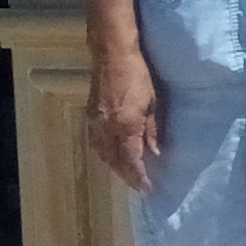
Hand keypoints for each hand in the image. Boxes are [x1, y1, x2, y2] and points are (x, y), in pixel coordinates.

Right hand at [86, 50, 164, 194]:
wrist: (111, 56)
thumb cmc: (138, 76)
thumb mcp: (153, 103)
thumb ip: (153, 130)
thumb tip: (156, 153)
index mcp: (126, 126)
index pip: (132, 160)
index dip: (139, 176)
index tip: (147, 189)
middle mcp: (107, 128)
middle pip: (115, 160)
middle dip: (126, 175)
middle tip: (138, 185)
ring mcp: (95, 122)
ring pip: (103, 153)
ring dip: (115, 166)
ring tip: (127, 174)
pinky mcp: (90, 115)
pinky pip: (96, 142)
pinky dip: (105, 153)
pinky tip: (112, 155)